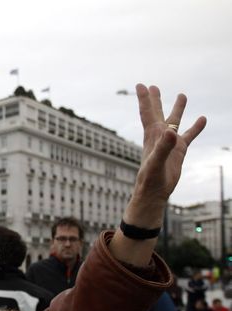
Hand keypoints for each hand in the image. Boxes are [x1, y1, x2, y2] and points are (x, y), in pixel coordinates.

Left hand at [124, 84, 205, 226]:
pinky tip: (202, 118)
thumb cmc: (150, 179)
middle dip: (155, 100)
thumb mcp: (156, 163)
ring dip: (177, 109)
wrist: (154, 193)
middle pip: (157, 113)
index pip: (147, 113)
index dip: (144, 99)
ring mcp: (170, 143)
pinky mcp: (179, 151)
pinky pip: (189, 135)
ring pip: (175, 121)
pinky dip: (195, 127)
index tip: (141, 84)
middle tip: (153, 86)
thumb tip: (171, 131)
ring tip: (182, 95)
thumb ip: (163, 147)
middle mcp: (160, 136)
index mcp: (152, 136)